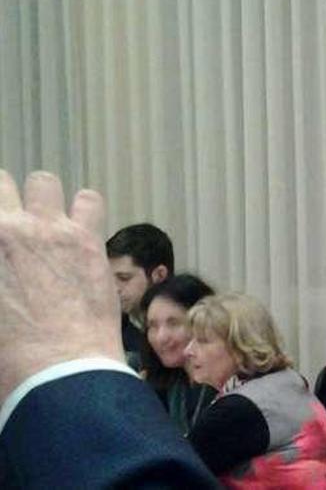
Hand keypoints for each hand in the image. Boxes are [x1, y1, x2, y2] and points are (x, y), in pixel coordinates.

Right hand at [0, 170, 120, 400]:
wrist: (54, 371)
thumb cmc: (5, 358)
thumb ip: (4, 276)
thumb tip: (9, 274)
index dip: (0, 227)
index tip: (8, 248)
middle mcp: (5, 229)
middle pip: (0, 183)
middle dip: (5, 200)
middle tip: (16, 231)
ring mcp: (45, 227)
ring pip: (44, 183)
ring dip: (44, 200)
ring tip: (50, 225)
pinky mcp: (86, 238)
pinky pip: (89, 199)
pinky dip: (84, 211)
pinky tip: (83, 231)